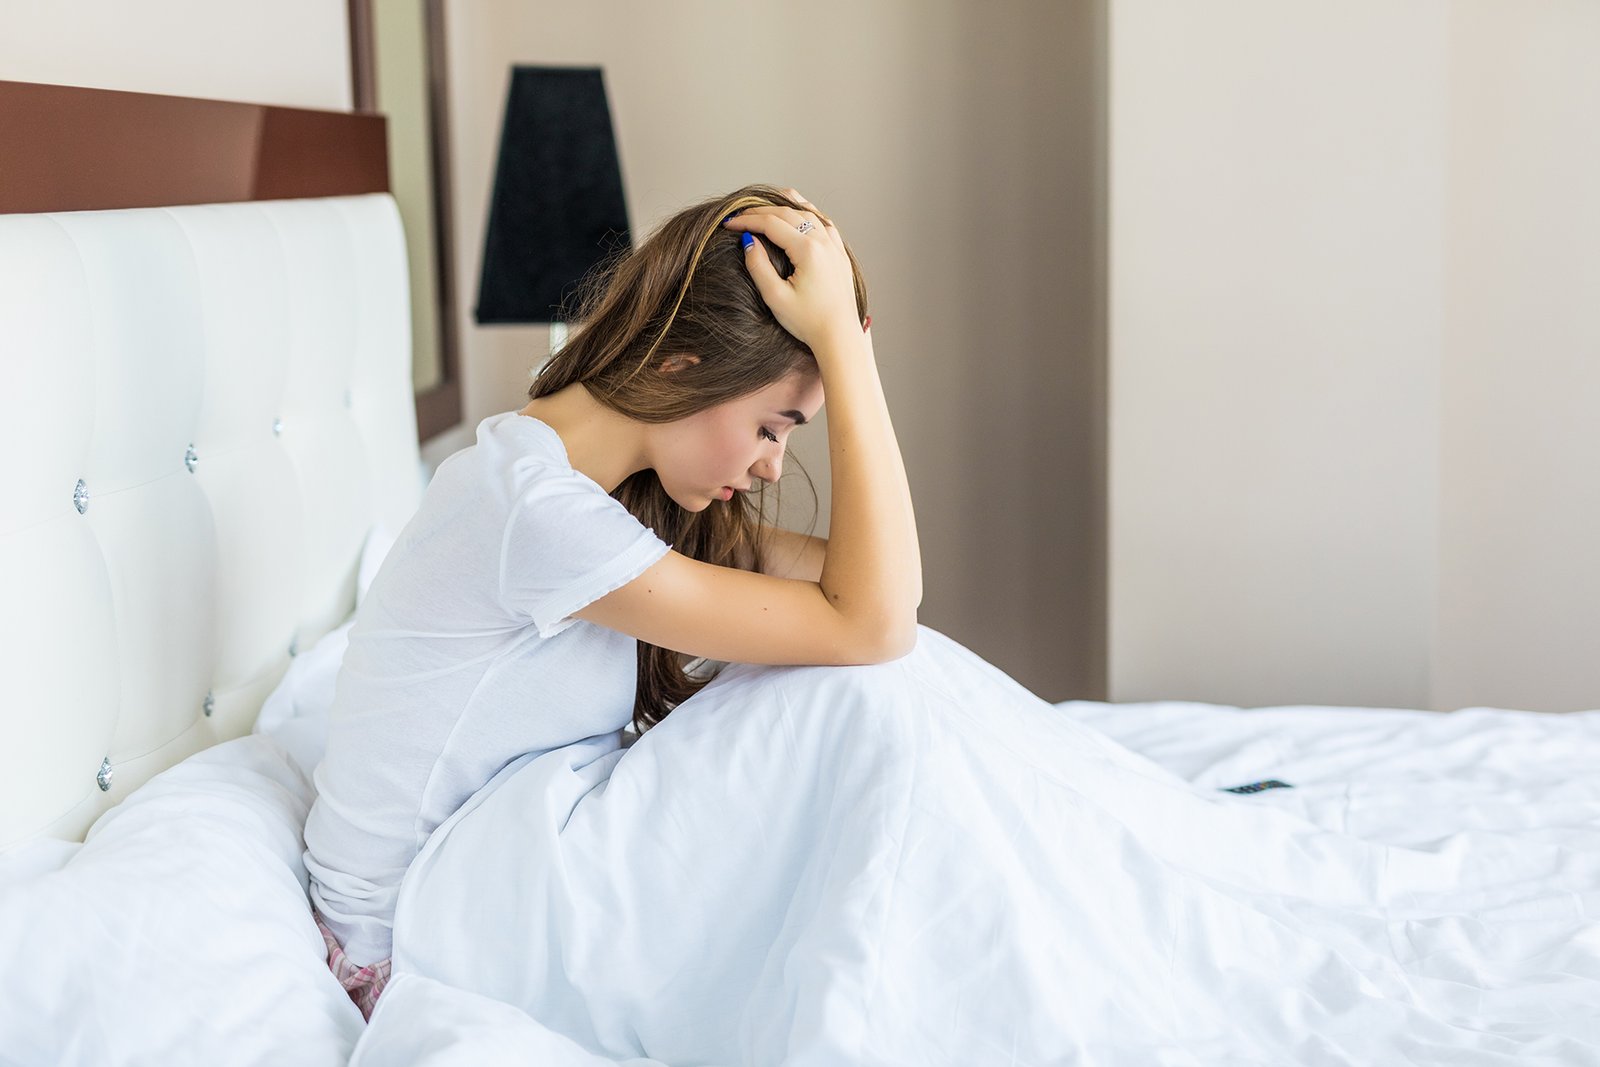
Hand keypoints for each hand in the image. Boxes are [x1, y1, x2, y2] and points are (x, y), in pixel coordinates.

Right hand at [721, 189, 861, 351]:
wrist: (839, 337)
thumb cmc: (808, 322)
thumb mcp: (775, 297)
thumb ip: (758, 266)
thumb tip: (748, 241)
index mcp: (808, 250)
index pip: (770, 223)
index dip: (746, 221)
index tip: (728, 224)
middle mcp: (824, 242)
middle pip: (788, 212)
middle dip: (760, 211)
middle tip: (739, 215)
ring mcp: (835, 247)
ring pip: (808, 212)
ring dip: (784, 206)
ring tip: (765, 206)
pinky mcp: (840, 254)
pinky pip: (824, 223)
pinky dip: (808, 214)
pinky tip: (800, 215)